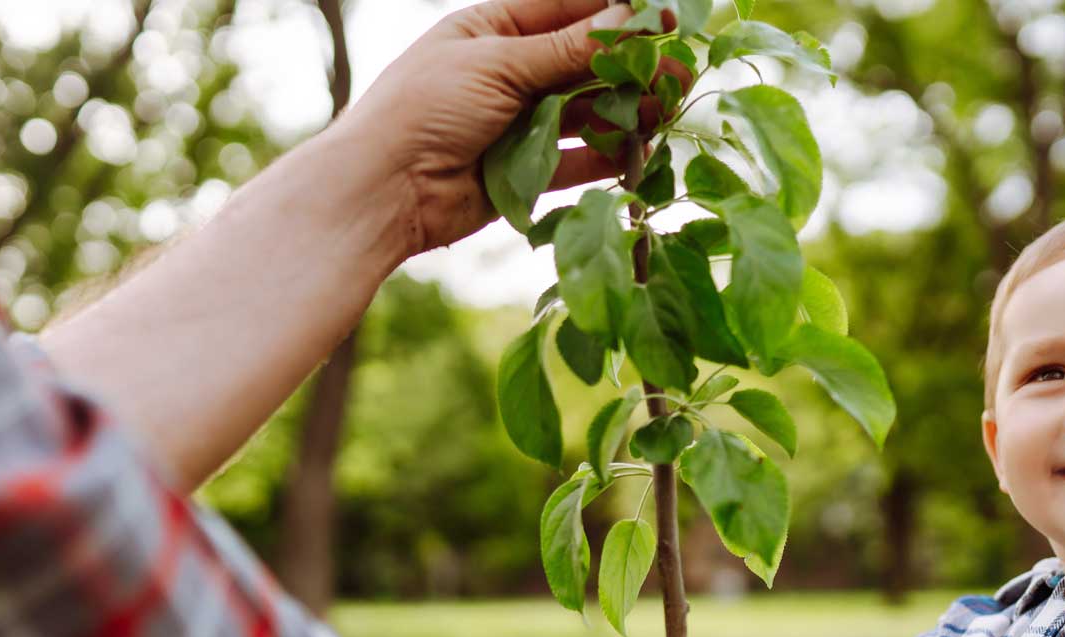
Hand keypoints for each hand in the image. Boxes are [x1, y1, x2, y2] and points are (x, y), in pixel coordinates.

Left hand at [347, 0, 689, 255]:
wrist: (383, 189)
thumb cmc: (424, 108)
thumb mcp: (498, 64)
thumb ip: (568, 48)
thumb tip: (629, 17)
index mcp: (492, 29)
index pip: (567, 9)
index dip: (617, 12)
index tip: (666, 18)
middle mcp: (508, 72)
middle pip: (584, 63)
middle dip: (632, 66)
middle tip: (681, 71)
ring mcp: (518, 124)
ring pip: (586, 112)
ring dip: (628, 111)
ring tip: (668, 111)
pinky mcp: (525, 173)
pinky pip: (576, 161)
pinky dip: (607, 157)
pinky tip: (641, 152)